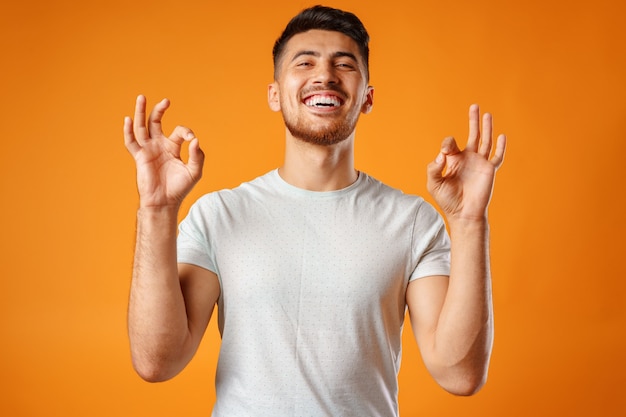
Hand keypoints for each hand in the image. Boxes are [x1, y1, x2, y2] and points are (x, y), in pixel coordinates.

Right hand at [124, 95, 204, 207]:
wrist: (165, 202)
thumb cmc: (180, 188)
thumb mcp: (194, 171)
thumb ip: (197, 156)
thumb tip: (195, 140)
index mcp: (173, 147)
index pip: (179, 131)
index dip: (186, 132)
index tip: (192, 140)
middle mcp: (159, 145)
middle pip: (156, 122)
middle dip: (160, 110)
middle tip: (166, 101)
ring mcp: (148, 150)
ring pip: (142, 127)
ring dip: (141, 112)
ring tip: (142, 97)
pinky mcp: (140, 157)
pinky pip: (131, 142)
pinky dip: (128, 131)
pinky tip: (129, 119)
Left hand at [427, 104, 505, 221]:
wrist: (463, 214)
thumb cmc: (447, 200)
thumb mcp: (433, 184)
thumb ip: (433, 168)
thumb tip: (441, 154)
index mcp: (453, 160)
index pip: (450, 143)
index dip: (447, 143)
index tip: (445, 152)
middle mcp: (467, 159)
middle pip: (472, 135)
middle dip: (472, 121)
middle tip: (474, 106)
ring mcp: (479, 164)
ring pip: (485, 141)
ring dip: (486, 128)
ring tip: (487, 114)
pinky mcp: (489, 171)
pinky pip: (497, 157)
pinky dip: (500, 147)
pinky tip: (502, 136)